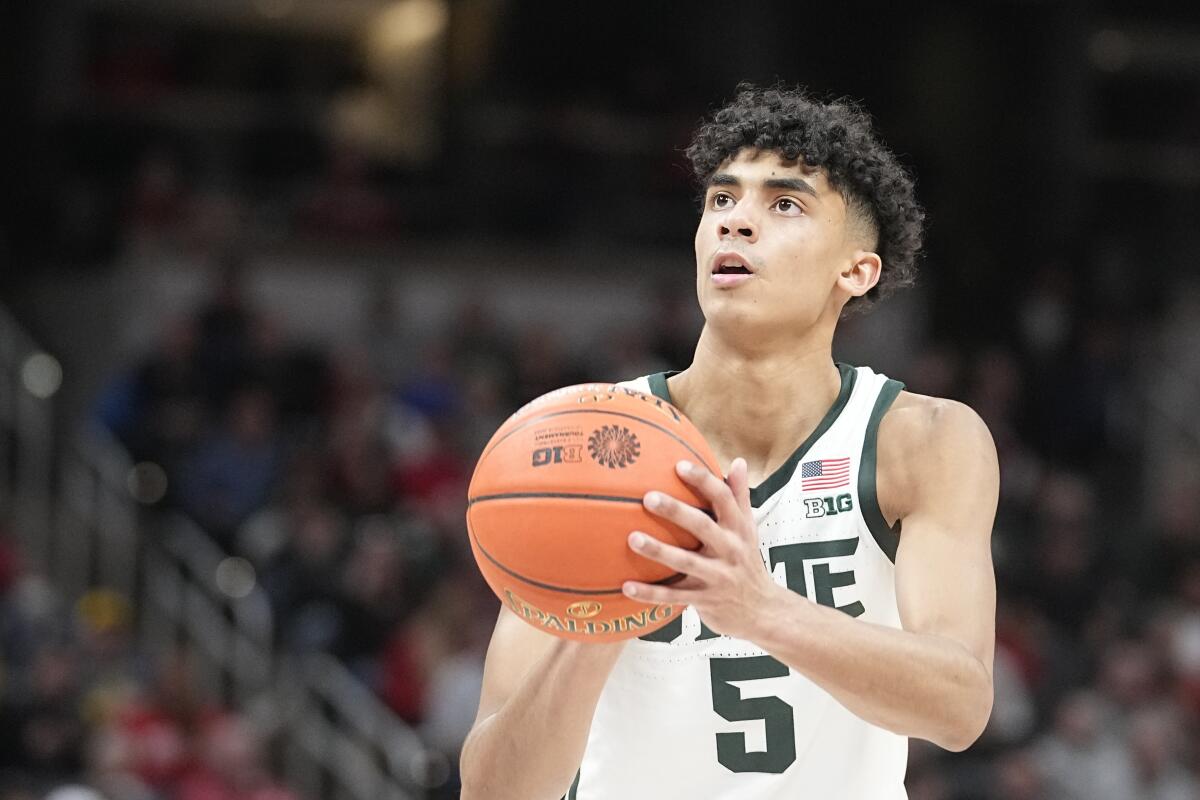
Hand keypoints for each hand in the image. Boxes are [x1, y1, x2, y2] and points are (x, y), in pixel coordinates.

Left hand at [622, 458, 779, 639]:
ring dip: (658, 551)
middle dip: (676, 512)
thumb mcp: (749, 528)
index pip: (723, 499)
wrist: (763, 611)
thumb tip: (739, 461)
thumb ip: (740, 496)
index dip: (703, 480)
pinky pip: (674, 597)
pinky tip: (627, 586)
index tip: (679, 465)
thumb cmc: (747, 561)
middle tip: (648, 497)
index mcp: (738, 529)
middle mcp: (729, 550)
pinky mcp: (704, 600)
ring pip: (685, 562)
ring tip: (633, 538)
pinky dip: (650, 593)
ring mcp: (717, 577)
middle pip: (702, 526)